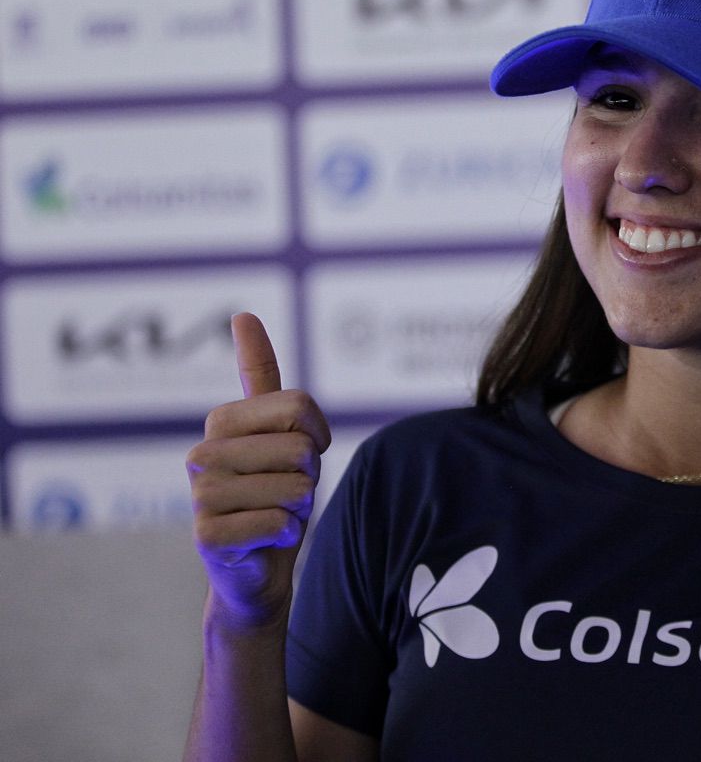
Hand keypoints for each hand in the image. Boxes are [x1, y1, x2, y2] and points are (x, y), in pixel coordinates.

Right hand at [186, 313, 330, 629]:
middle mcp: (203, 453)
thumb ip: (262, 376)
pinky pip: (281, 522)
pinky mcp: (207, 535)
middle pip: (300, 448)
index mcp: (223, 422)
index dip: (317, 433)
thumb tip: (242, 312)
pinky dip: (288, 534)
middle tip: (283, 492)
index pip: (298, 405)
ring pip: (295, 486)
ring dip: (299, 507)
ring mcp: (201, 494)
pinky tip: (265, 540)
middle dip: (308, 476)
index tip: (306, 446)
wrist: (255, 570)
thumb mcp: (279, 432)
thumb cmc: (273, 493)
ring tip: (273, 514)